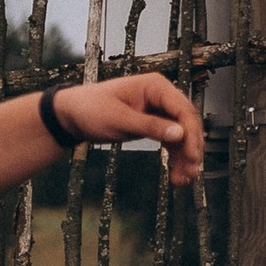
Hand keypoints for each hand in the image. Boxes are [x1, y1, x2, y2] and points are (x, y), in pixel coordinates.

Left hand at [53, 69, 205, 182]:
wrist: (73, 115)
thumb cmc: (91, 109)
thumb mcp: (119, 119)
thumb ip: (150, 126)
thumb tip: (180, 133)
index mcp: (155, 86)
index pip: (183, 110)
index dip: (191, 134)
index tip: (193, 156)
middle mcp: (161, 96)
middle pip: (187, 123)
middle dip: (191, 148)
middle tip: (192, 171)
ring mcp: (159, 110)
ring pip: (182, 135)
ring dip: (185, 157)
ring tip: (184, 179)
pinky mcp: (154, 124)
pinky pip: (171, 141)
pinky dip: (175, 157)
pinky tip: (177, 174)